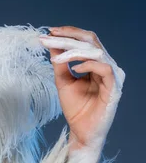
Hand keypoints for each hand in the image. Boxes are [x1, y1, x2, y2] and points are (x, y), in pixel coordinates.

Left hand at [38, 26, 124, 152]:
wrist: (81, 131)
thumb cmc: (75, 107)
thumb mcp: (62, 80)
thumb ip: (60, 62)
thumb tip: (51, 42)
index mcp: (97, 63)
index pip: (86, 40)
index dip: (69, 33)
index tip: (49, 32)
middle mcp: (107, 66)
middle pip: (90, 41)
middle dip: (67, 38)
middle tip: (48, 38)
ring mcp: (112, 77)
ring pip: (96, 51)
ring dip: (73, 50)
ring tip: (56, 57)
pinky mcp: (114, 88)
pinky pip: (105, 68)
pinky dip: (88, 64)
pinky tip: (75, 69)